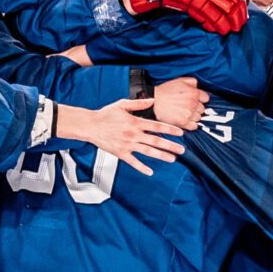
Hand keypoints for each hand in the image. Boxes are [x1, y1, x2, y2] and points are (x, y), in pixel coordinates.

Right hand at [51, 96, 183, 175]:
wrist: (90, 125)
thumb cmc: (105, 114)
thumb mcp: (122, 104)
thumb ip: (138, 104)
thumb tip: (152, 100)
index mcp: (135, 122)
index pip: (157, 126)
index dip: (170, 130)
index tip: (180, 133)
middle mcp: (133, 134)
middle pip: (156, 140)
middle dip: (170, 145)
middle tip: (182, 150)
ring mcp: (128, 145)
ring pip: (148, 151)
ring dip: (161, 155)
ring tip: (172, 159)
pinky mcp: (121, 153)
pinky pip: (133, 162)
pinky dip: (142, 167)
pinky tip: (150, 172)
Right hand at [150, 76, 210, 129]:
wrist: (154, 101)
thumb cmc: (165, 90)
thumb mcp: (180, 80)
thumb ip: (192, 82)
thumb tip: (198, 86)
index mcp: (194, 93)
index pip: (206, 98)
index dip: (200, 99)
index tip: (195, 100)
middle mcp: (193, 104)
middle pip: (202, 109)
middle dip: (196, 108)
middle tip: (188, 107)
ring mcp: (189, 114)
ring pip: (198, 118)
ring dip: (193, 116)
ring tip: (185, 113)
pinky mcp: (183, 122)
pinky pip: (194, 126)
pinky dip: (191, 124)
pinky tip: (185, 120)